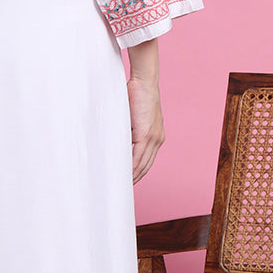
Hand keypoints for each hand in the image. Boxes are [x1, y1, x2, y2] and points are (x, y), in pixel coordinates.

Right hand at [124, 37, 164, 183]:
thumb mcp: (132, 116)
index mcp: (155, 136)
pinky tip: (121, 175)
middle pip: (145, 167)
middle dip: (134, 180)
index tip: (127, 182)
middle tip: (120, 190)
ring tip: (118, 186)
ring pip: (142, 165)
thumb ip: (127, 130)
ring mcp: (153, 138)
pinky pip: (137, 158)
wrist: (144, 82)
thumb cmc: (135, 95)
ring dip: (131, 177)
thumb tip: (114, 141)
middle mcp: (157, 140)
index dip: (137, 173)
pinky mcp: (146, 135)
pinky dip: (129, 168)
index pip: (146, 161)